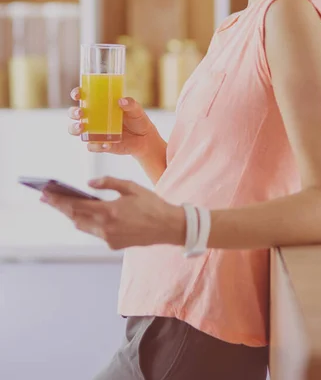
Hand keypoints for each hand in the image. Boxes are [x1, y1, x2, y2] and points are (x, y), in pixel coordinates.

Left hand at [40, 176, 184, 249]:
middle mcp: (105, 227)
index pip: (76, 205)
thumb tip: (88, 184)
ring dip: (72, 215)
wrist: (168, 227)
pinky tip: (83, 214)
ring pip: (82, 226)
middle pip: (74, 217)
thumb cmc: (151, 203)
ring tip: (61, 204)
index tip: (46, 193)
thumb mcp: (131, 187)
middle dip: (59, 206)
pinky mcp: (113, 244)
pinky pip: (95, 231)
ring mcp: (108, 238)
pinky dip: (87, 222)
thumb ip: (108, 183)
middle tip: (46, 197)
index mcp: (109, 211)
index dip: (58, 199)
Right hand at [68, 88, 156, 156]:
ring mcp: (95, 131)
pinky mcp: (100, 145)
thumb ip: (131, 104)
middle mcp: (93, 117)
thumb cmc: (137, 119)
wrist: (144, 139)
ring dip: (75, 129)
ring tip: (82, 128)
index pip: (83, 96)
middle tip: (80, 113)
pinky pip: (92, 146)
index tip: (77, 94)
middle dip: (73, 112)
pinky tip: (106, 144)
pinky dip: (96, 146)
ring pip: (77, 130)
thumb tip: (122, 101)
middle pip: (75, 113)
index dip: (76, 93)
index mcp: (100, 104)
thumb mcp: (136, 109)